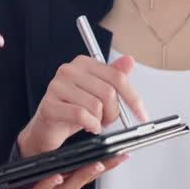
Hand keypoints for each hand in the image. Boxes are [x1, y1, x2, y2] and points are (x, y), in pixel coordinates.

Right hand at [16, 54, 147, 156]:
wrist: (48, 127)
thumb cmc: (73, 109)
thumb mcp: (97, 93)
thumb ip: (113, 77)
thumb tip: (128, 61)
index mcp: (83, 63)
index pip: (117, 76)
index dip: (133, 98)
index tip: (142, 114)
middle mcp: (68, 70)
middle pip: (108, 92)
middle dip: (114, 112)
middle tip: (109, 120)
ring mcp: (56, 86)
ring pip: (95, 105)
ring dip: (100, 121)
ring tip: (94, 123)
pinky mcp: (49, 104)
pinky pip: (81, 116)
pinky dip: (91, 125)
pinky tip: (89, 127)